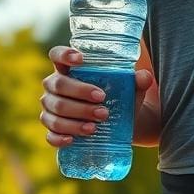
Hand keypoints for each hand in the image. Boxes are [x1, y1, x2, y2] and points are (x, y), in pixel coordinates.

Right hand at [39, 45, 155, 146]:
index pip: (56, 55)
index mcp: (69, 69)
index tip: (81, 59)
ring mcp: (51, 109)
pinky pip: (50, 135)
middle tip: (102, 100)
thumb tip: (144, 76)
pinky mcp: (53, 130)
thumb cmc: (119, 98)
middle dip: (79, 93)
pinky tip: (73, 139)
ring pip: (54, 112)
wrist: (121, 125)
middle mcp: (55, 87)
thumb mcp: (130, 89)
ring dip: (74, 118)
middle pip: (58, 85)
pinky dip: (59, 137)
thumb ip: (138, 81)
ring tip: (95, 126)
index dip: (64, 54)